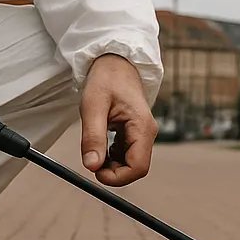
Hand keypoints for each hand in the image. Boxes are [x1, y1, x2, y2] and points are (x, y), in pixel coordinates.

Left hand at [79, 54, 156, 186]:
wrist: (115, 62)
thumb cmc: (106, 79)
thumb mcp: (93, 106)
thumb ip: (93, 137)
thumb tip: (91, 166)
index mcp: (142, 127)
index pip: (138, 167)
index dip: (117, 177)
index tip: (95, 173)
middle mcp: (147, 133)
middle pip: (136, 168)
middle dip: (113, 172)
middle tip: (92, 160)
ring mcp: (143, 133)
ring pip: (130, 162)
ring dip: (111, 164)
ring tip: (95, 145)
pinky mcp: (136, 133)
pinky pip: (127, 154)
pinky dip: (112, 156)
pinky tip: (101, 142)